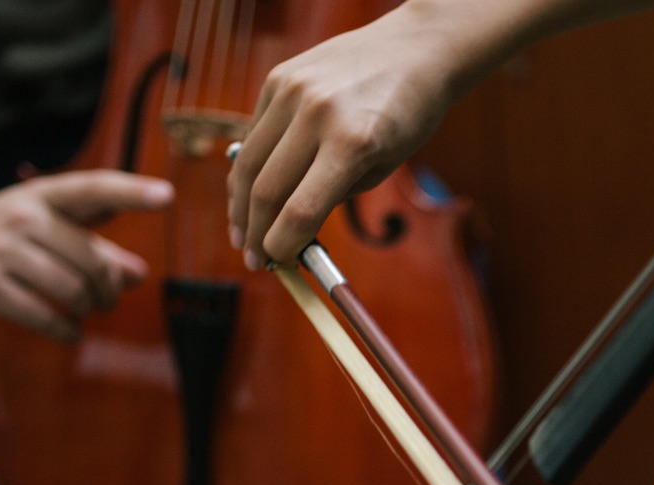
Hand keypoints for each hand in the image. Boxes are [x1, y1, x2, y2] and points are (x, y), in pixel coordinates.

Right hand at [0, 170, 174, 340]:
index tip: (167, 196)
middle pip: (93, 262)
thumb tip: (138, 274)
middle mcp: (23, 217)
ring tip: (84, 312)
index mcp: (41, 195)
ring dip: (88, 310)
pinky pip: (46, 317)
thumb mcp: (40, 227)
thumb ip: (91, 245)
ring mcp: (3, 251)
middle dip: (109, 289)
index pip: (93, 189)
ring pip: (73, 292)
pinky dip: (66, 331)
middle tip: (107, 300)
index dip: (132, 192)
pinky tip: (69, 332)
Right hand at [226, 3, 471, 269]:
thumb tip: (290, 230)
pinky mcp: (279, 77)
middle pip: (266, 191)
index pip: (300, 211)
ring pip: (249, 162)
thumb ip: (335, 196)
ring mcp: (293, 91)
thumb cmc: (406, 115)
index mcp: (352, 143)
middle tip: (253, 259)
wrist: (413, 50)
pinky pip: (254, 132)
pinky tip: (251, 191)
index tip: (275, 264)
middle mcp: (317, 114)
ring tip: (241, 233)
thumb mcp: (382, 167)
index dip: (281, 246)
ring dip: (240, 206)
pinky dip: (249, 166)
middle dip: (255, 233)